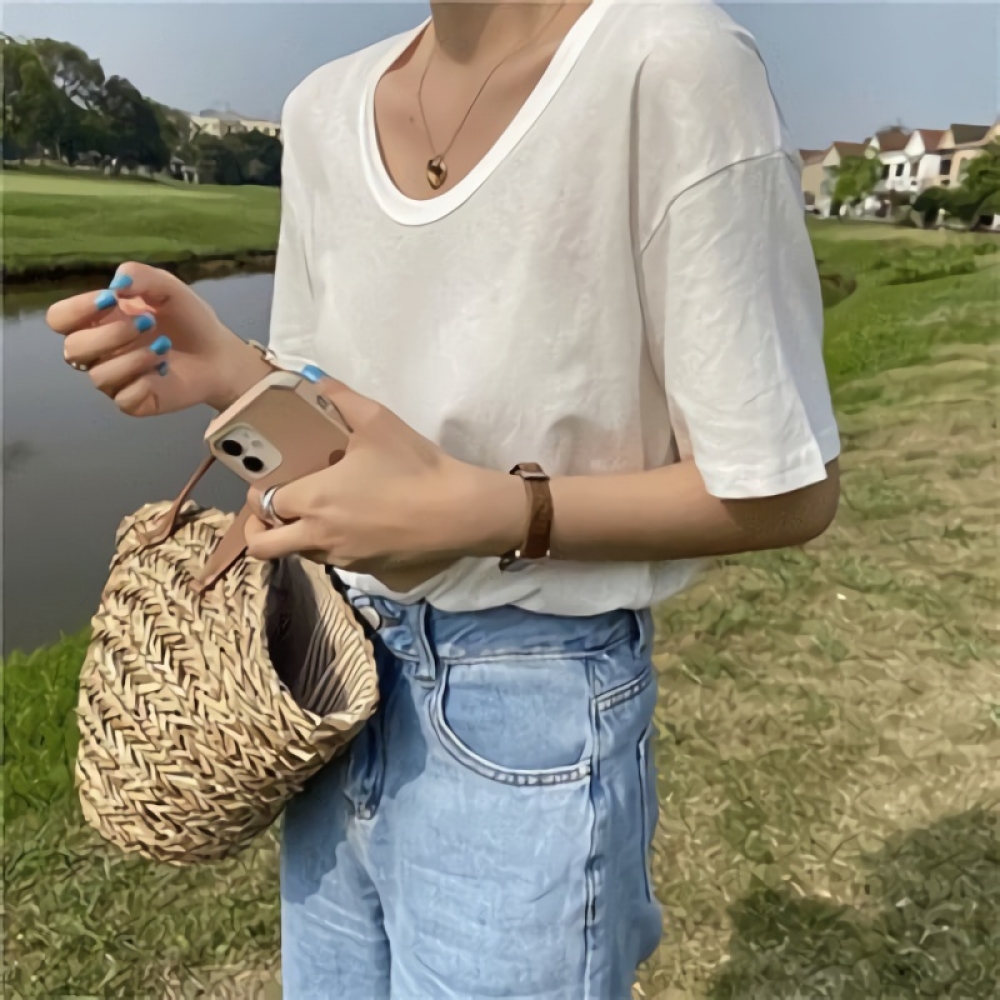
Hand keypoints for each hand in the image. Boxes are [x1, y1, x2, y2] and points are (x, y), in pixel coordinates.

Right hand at [45, 261, 270, 415]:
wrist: (219, 353)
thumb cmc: (189, 319)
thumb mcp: (168, 287)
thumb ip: (141, 276)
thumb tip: (116, 282)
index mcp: (99, 321)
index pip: (60, 319)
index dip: (75, 310)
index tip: (109, 299)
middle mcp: (100, 351)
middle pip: (73, 349)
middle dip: (110, 334)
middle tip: (147, 323)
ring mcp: (115, 378)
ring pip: (98, 375)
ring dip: (133, 358)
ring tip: (164, 347)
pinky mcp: (133, 401)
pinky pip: (123, 397)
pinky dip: (145, 381)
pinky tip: (164, 370)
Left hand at [243, 373, 526, 587]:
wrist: (459, 513)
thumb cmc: (415, 467)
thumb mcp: (378, 421)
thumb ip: (340, 397)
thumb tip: (316, 381)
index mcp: (313, 499)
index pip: (263, 504)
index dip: (259, 492)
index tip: (268, 479)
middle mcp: (319, 536)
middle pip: (264, 546)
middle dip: (259, 529)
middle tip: (273, 509)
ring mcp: (342, 558)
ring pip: (297, 555)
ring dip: (294, 538)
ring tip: (314, 513)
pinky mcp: (365, 570)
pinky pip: (331, 562)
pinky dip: (327, 547)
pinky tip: (351, 524)